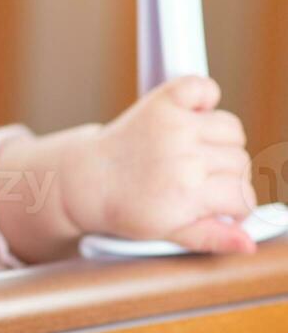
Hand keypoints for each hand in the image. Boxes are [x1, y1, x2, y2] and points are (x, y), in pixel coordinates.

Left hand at [65, 76, 255, 252]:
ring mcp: (174, 127)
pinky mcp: (162, 104)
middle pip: (240, 162)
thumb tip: (249, 244)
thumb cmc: (123, 208)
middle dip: (228, 177)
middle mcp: (185, 156)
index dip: (236, 207)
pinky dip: (206, 95)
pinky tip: (196, 113)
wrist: (83, 181)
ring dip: (222, 142)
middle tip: (203, 183)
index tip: (222, 208)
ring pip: (231, 129)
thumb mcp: (164, 232)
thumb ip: (209, 236)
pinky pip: (202, 88)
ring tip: (198, 155)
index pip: (242, 196)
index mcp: (187, 193)